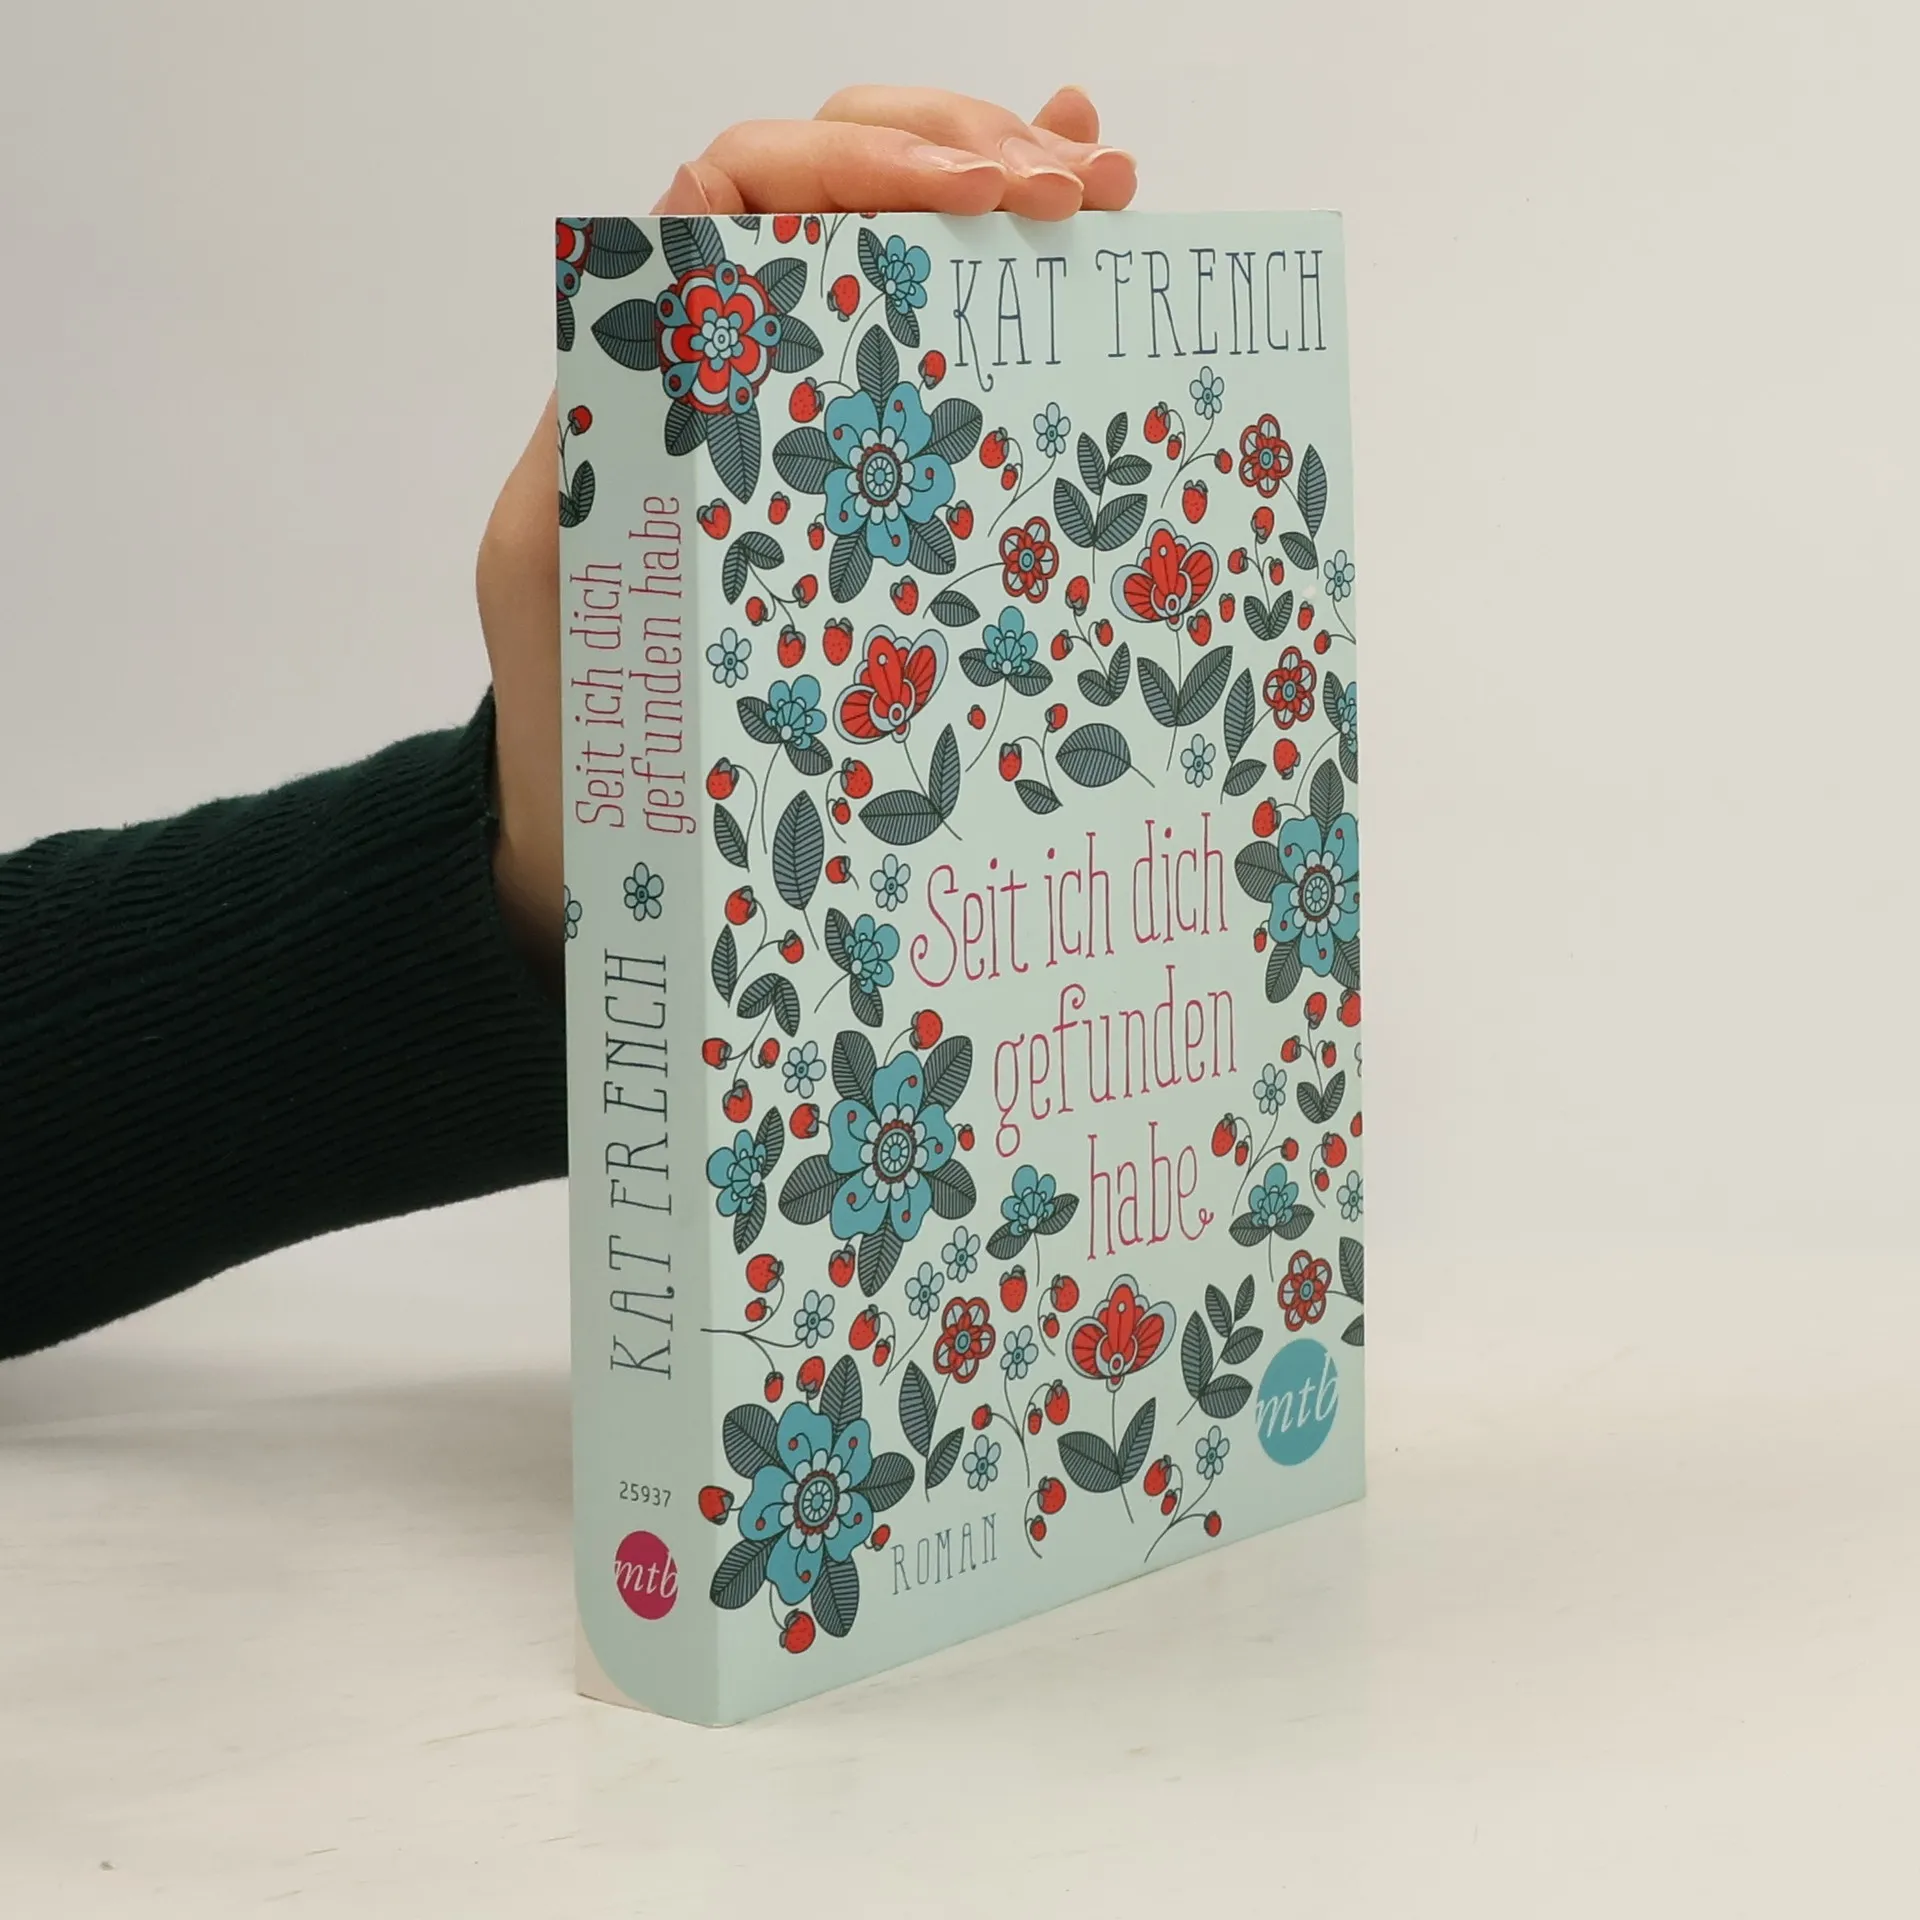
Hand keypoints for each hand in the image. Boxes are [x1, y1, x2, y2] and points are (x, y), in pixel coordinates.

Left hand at [478, 87, 1135, 976]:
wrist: (607, 823)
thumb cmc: (577, 711)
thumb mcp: (556, 568)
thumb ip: (595, 439)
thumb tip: (664, 306)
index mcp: (657, 360)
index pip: (751, 181)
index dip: (864, 157)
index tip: (982, 196)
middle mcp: (737, 358)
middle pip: (844, 176)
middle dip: (965, 149)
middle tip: (1076, 187)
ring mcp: (811, 410)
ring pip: (902, 241)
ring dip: (1009, 186)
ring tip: (1109, 185)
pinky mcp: (867, 481)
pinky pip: (938, 346)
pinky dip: (1010, 266)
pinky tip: (1093, 219)